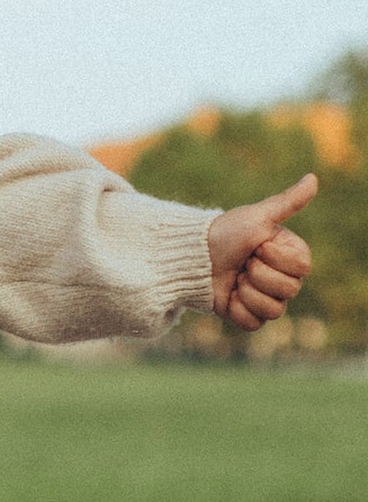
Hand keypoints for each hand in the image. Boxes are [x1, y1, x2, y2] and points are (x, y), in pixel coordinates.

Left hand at [206, 174, 315, 330]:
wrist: (189, 256)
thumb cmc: (224, 233)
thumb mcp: (256, 216)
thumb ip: (287, 202)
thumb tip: (313, 177)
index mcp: (290, 255)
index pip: (302, 268)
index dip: (275, 258)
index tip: (256, 246)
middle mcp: (282, 278)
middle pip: (289, 290)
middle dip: (258, 274)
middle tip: (241, 263)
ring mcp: (264, 298)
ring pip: (274, 310)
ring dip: (247, 292)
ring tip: (234, 278)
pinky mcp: (245, 314)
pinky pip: (254, 324)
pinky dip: (237, 309)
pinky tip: (228, 295)